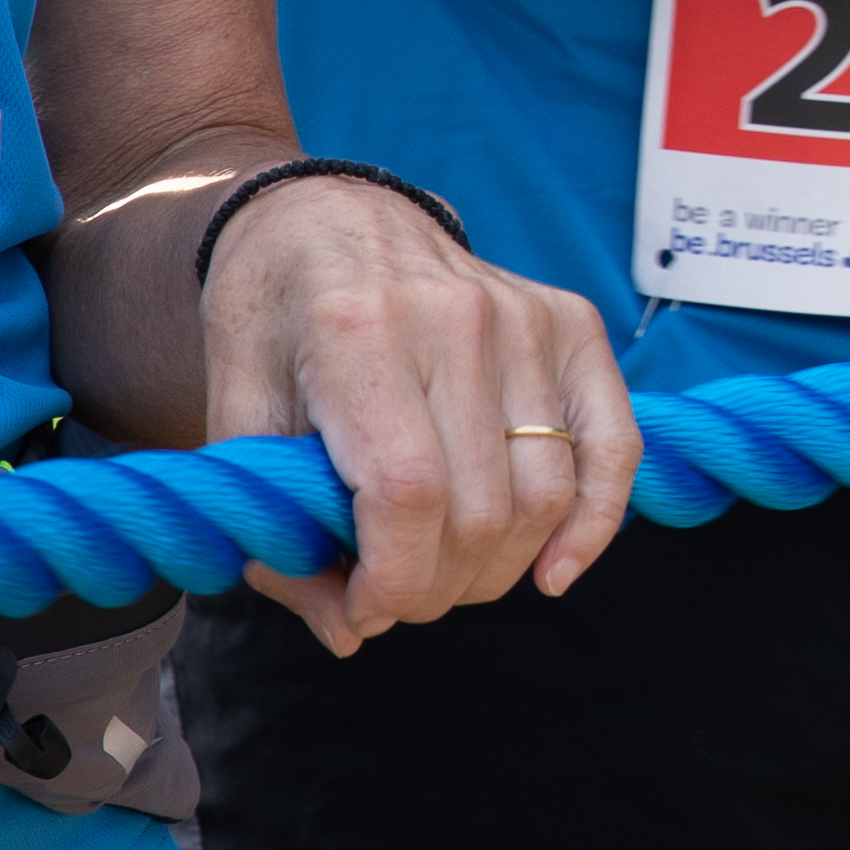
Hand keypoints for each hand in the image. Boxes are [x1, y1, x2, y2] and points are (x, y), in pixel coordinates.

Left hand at [197, 177, 636, 651]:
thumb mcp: (235, 421)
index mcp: (357, 331)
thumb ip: (278, 534)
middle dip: (435, 587)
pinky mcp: (570, 322)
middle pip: (480, 508)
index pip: (406, 493)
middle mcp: (454, 317)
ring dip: (497, 569)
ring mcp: (524, 317)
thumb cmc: (271, 324)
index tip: (360, 610)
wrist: (326, 217)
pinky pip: (614, 446)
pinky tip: (554, 571)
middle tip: (392, 596)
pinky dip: (595, 524)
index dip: (390, 581)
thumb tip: (350, 632)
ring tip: (446, 574)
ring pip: (545, 494)